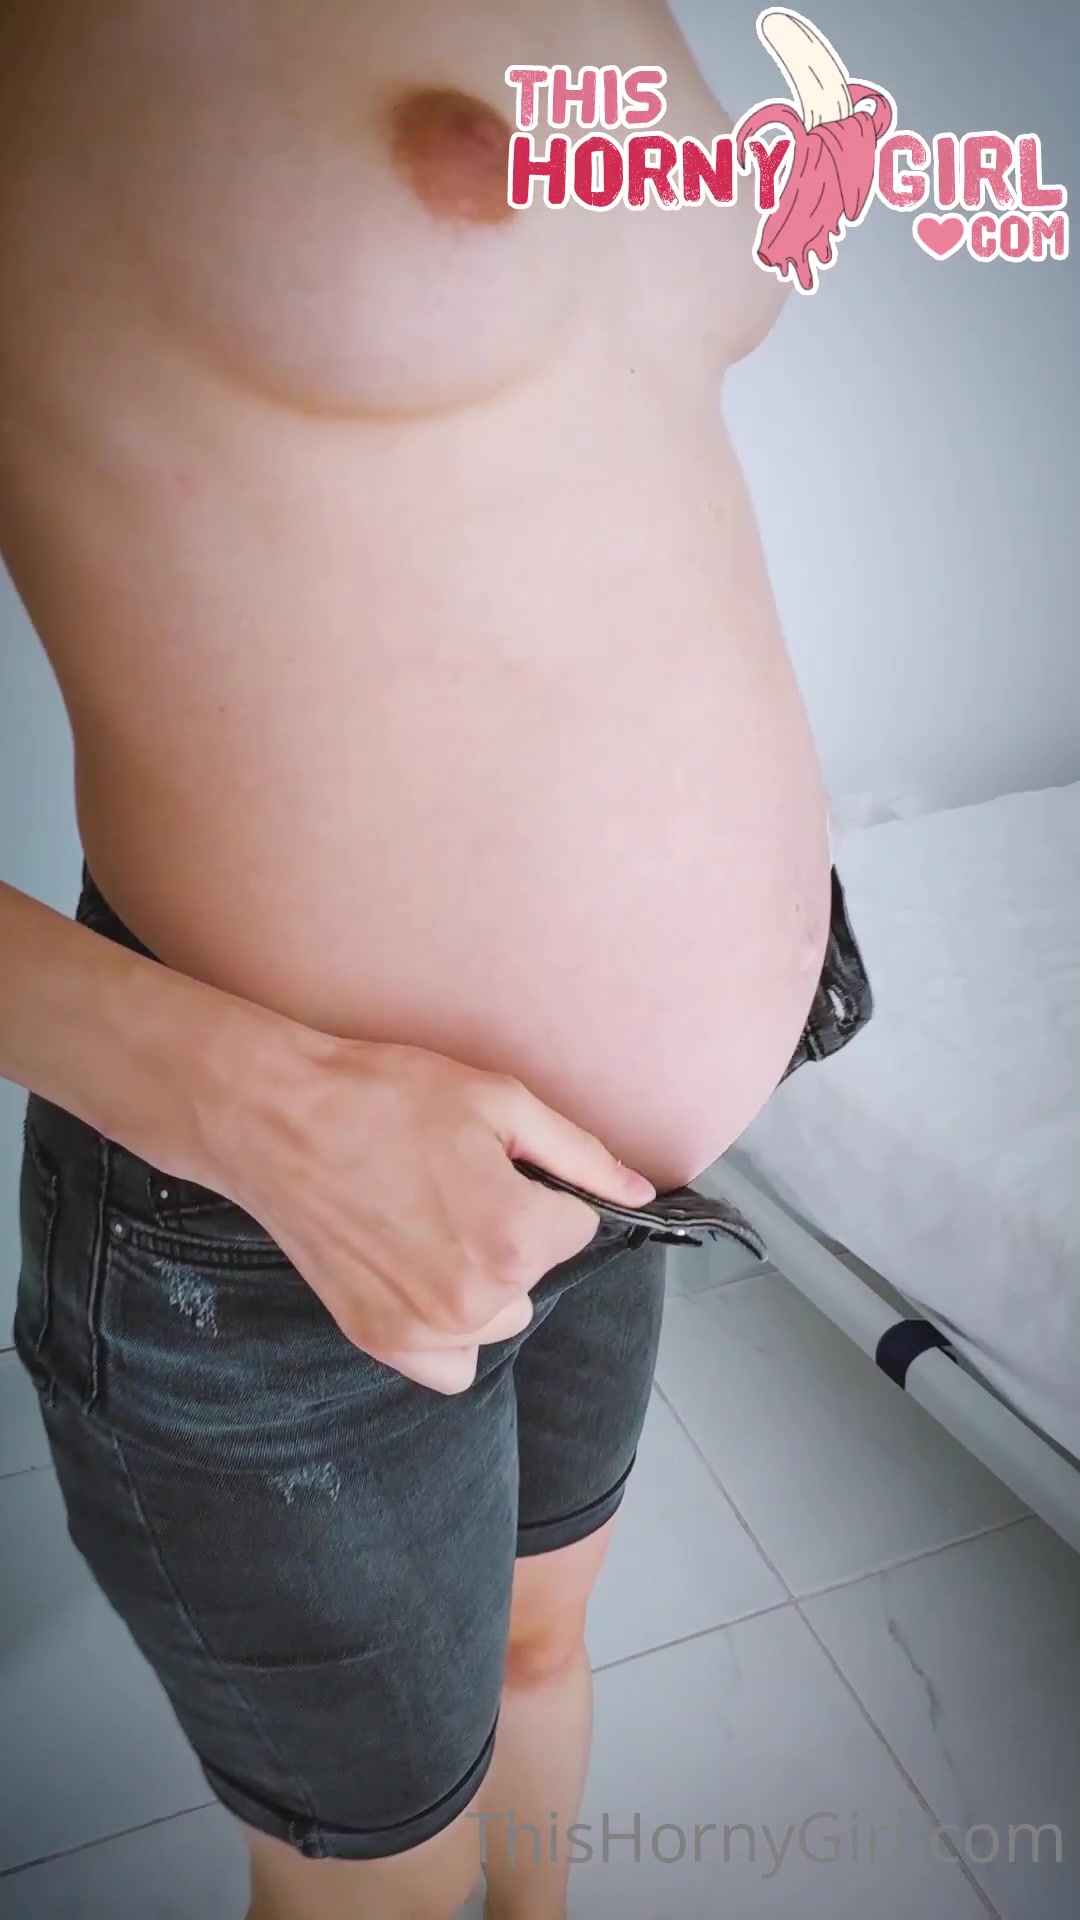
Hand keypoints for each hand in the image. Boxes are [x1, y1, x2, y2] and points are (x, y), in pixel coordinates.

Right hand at [212, 1025, 654, 1392]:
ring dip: (484, 1281)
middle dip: (514, 1232)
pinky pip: (453, 1363)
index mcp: (515, 1236)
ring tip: (429, 1224)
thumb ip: (581, 1155)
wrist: (275, 1120)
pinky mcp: (381, 1341)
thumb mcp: (498, 1102)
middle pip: (537, 1273)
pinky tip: (420, 1275)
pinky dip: (449, 1328)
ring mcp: (426, 1328)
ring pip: (500, 1317)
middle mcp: (476, 1298)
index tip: (493, 1164)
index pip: (577, 1226)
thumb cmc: (382, 1097)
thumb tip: (641, 1192)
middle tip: (453, 1184)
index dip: (541, 1188)